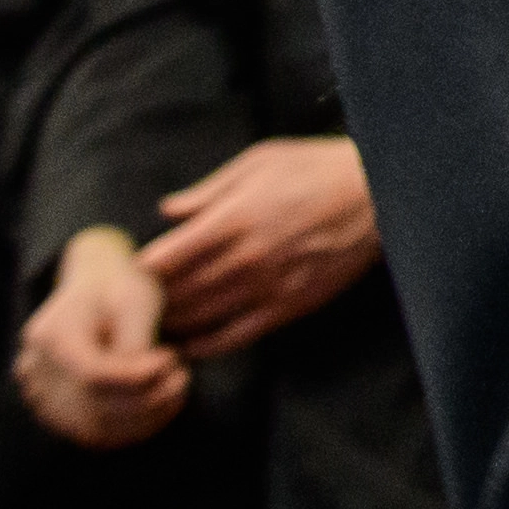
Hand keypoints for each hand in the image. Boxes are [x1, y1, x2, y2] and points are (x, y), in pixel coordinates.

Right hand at [22, 222, 190, 449]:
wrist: (93, 288)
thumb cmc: (118, 287)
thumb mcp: (134, 299)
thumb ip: (136, 343)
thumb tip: (145, 383)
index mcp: (51, 336)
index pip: (93, 375)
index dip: (138, 377)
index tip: (172, 359)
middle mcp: (37, 371)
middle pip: (95, 405)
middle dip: (149, 397)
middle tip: (181, 376)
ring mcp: (42, 396)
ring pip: (97, 428)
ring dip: (146, 416)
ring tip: (176, 388)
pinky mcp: (58, 413)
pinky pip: (97, 433)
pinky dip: (134, 426)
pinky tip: (162, 405)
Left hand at [142, 135, 377, 359]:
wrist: (377, 196)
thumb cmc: (315, 169)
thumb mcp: (258, 163)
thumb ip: (208, 191)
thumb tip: (168, 211)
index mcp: (232, 219)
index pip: (165, 259)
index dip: (141, 269)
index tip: (131, 270)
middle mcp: (244, 258)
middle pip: (178, 292)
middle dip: (151, 301)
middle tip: (135, 303)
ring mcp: (267, 286)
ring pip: (202, 318)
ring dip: (174, 324)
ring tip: (155, 324)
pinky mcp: (288, 307)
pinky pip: (236, 336)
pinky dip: (207, 346)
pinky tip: (191, 345)